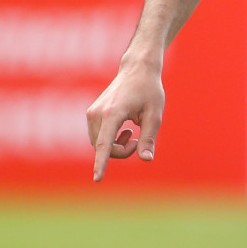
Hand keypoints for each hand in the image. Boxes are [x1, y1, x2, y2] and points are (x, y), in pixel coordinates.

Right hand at [84, 57, 165, 181]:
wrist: (137, 68)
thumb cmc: (149, 89)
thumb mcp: (154, 114)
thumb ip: (149, 138)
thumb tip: (146, 159)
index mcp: (112, 113)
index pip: (104, 144)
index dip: (101, 163)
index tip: (98, 178)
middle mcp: (97, 113)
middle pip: (104, 148)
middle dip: (121, 152)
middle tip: (138, 140)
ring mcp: (92, 113)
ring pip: (99, 145)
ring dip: (116, 146)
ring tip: (132, 132)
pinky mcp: (91, 114)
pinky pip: (98, 138)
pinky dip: (110, 141)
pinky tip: (125, 130)